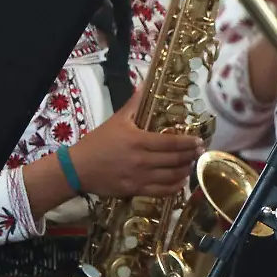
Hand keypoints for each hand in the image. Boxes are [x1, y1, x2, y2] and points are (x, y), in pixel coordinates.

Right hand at [67, 93, 203, 198]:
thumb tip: (144, 85)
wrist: (77, 168)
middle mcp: (142, 160)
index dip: (189, 142)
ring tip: (190, 165)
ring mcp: (140, 177)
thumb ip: (133, 104)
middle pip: (176, 159)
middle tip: (199, 152)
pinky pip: (162, 191)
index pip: (172, 142)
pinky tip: (180, 182)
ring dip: (185, 171)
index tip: (199, 141)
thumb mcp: (115, 120)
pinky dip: (175, 187)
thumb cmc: (97, 143)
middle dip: (191, 156)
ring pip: (172, 176)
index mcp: (139, 141)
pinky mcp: (135, 190)